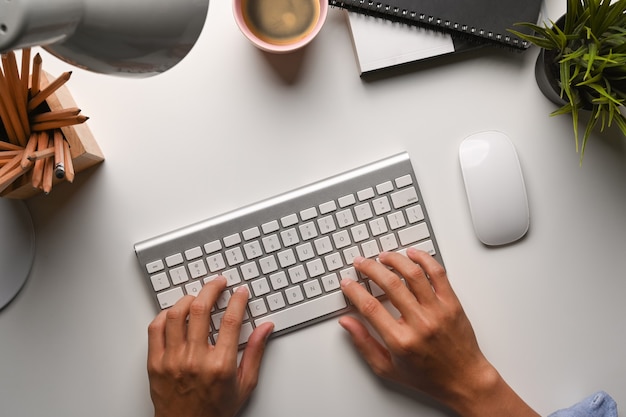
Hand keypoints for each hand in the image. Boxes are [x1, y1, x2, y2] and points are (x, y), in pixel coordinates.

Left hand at [147, 277, 273, 416]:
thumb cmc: (214, 410)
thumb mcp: (245, 384)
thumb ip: (256, 352)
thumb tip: (265, 328)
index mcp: (220, 365)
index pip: (231, 320)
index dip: (238, 300)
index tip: (240, 292)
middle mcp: (195, 359)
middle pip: (201, 309)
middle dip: (212, 288)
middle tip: (219, 283)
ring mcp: (172, 360)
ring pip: (177, 314)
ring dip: (188, 299)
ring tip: (197, 295)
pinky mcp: (156, 363)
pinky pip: (155, 329)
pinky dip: (165, 315)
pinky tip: (175, 313)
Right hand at [339, 249, 538, 416]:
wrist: (465, 380)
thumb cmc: (428, 377)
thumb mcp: (387, 368)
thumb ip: (364, 344)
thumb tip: (347, 323)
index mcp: (401, 341)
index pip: (370, 307)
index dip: (354, 291)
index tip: (347, 282)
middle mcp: (420, 323)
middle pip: (389, 285)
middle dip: (370, 268)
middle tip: (360, 263)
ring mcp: (438, 311)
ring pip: (413, 274)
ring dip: (395, 260)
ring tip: (383, 256)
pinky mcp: (452, 304)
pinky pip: (438, 274)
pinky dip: (424, 259)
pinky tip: (412, 254)